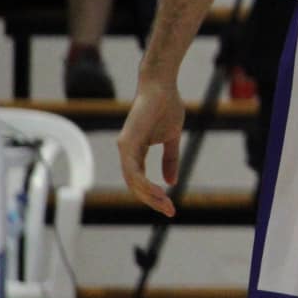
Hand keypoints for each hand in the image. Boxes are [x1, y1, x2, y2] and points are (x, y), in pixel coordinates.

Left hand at [117, 75, 186, 216]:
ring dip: (149, 195)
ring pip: (133, 181)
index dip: (155, 196)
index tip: (170, 207)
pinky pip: (133, 170)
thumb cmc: (166, 107)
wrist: (162, 87)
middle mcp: (127, 153)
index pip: (142, 181)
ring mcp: (125, 148)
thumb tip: (171, 182)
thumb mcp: (172, 138)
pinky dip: (144, 183)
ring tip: (165, 204)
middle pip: (136, 186)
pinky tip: (157, 190)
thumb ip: (170, 159)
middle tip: (170, 211)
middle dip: (153, 201)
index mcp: (136, 152)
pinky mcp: (127, 142)